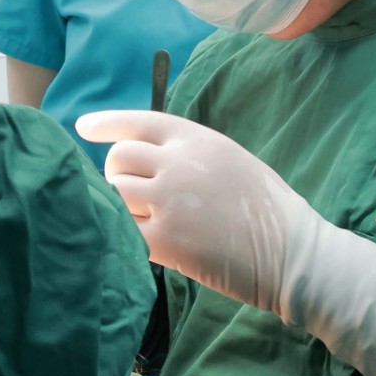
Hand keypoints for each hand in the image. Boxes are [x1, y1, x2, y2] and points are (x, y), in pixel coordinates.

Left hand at [77, 110, 312, 312]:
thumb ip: (192, 153)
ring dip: (122, 207)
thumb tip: (148, 157)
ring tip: (146, 220)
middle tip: (131, 194)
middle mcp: (178, 164)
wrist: (292, 253)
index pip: (138, 122)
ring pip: (115, 194)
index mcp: (198, 139)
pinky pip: (125, 231)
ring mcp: (169, 202)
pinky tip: (146, 244)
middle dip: (115, 174)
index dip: (106, 123)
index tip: (83, 127)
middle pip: (117, 158)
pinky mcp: (166, 241)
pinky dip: (128, 237)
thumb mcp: (232, 161)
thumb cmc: (269, 211)